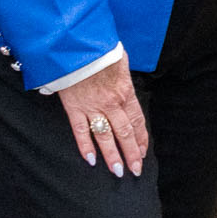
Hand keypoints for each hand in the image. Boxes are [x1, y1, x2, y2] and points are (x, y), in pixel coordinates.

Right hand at [58, 61, 149, 176]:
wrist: (75, 45)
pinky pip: (80, 130)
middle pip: (124, 133)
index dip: (140, 139)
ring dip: (112, 155)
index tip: (142, 153)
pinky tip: (90, 160)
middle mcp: (111, 103)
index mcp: (125, 92)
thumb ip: (124, 75)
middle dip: (131, 153)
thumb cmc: (98, 50)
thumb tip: (125, 81)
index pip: (137, 121)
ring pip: (104, 136)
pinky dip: (85, 146)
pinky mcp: (74, 107)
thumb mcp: (120, 59)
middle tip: (135, 170)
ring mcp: (92, 106)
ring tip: (117, 171)